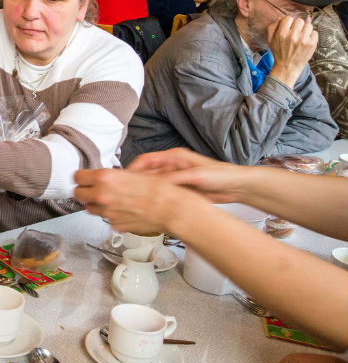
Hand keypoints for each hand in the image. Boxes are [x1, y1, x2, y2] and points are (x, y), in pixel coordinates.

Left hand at [74, 168, 201, 233]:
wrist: (170, 208)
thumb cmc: (157, 189)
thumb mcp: (132, 173)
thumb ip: (111, 176)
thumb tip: (101, 177)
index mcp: (105, 178)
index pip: (77, 177)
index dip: (81, 177)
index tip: (83, 178)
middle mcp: (102, 195)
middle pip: (78, 194)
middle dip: (84, 191)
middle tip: (92, 189)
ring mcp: (107, 212)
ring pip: (90, 208)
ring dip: (95, 204)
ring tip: (109, 200)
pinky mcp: (114, 224)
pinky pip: (105, 219)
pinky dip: (110, 215)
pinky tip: (122, 210)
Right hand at [128, 148, 248, 203]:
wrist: (237, 186)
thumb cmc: (221, 174)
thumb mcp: (196, 175)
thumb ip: (175, 178)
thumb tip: (155, 183)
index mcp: (174, 157)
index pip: (146, 160)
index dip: (133, 168)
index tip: (124, 178)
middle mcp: (173, 167)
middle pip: (147, 173)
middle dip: (137, 182)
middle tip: (127, 192)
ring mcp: (176, 179)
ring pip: (154, 185)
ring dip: (146, 192)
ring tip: (136, 201)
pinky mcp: (181, 190)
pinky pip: (163, 194)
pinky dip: (156, 199)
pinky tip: (152, 206)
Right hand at [266, 15, 317, 86]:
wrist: (287, 67)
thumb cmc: (279, 52)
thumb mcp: (270, 39)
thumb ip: (273, 26)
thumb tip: (281, 17)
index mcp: (281, 33)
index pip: (289, 18)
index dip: (289, 22)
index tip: (289, 27)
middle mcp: (293, 36)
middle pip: (299, 20)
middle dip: (298, 25)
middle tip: (296, 32)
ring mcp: (303, 40)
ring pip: (309, 25)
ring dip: (305, 29)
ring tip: (302, 36)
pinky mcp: (312, 44)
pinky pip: (315, 33)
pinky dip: (312, 36)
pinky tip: (306, 41)